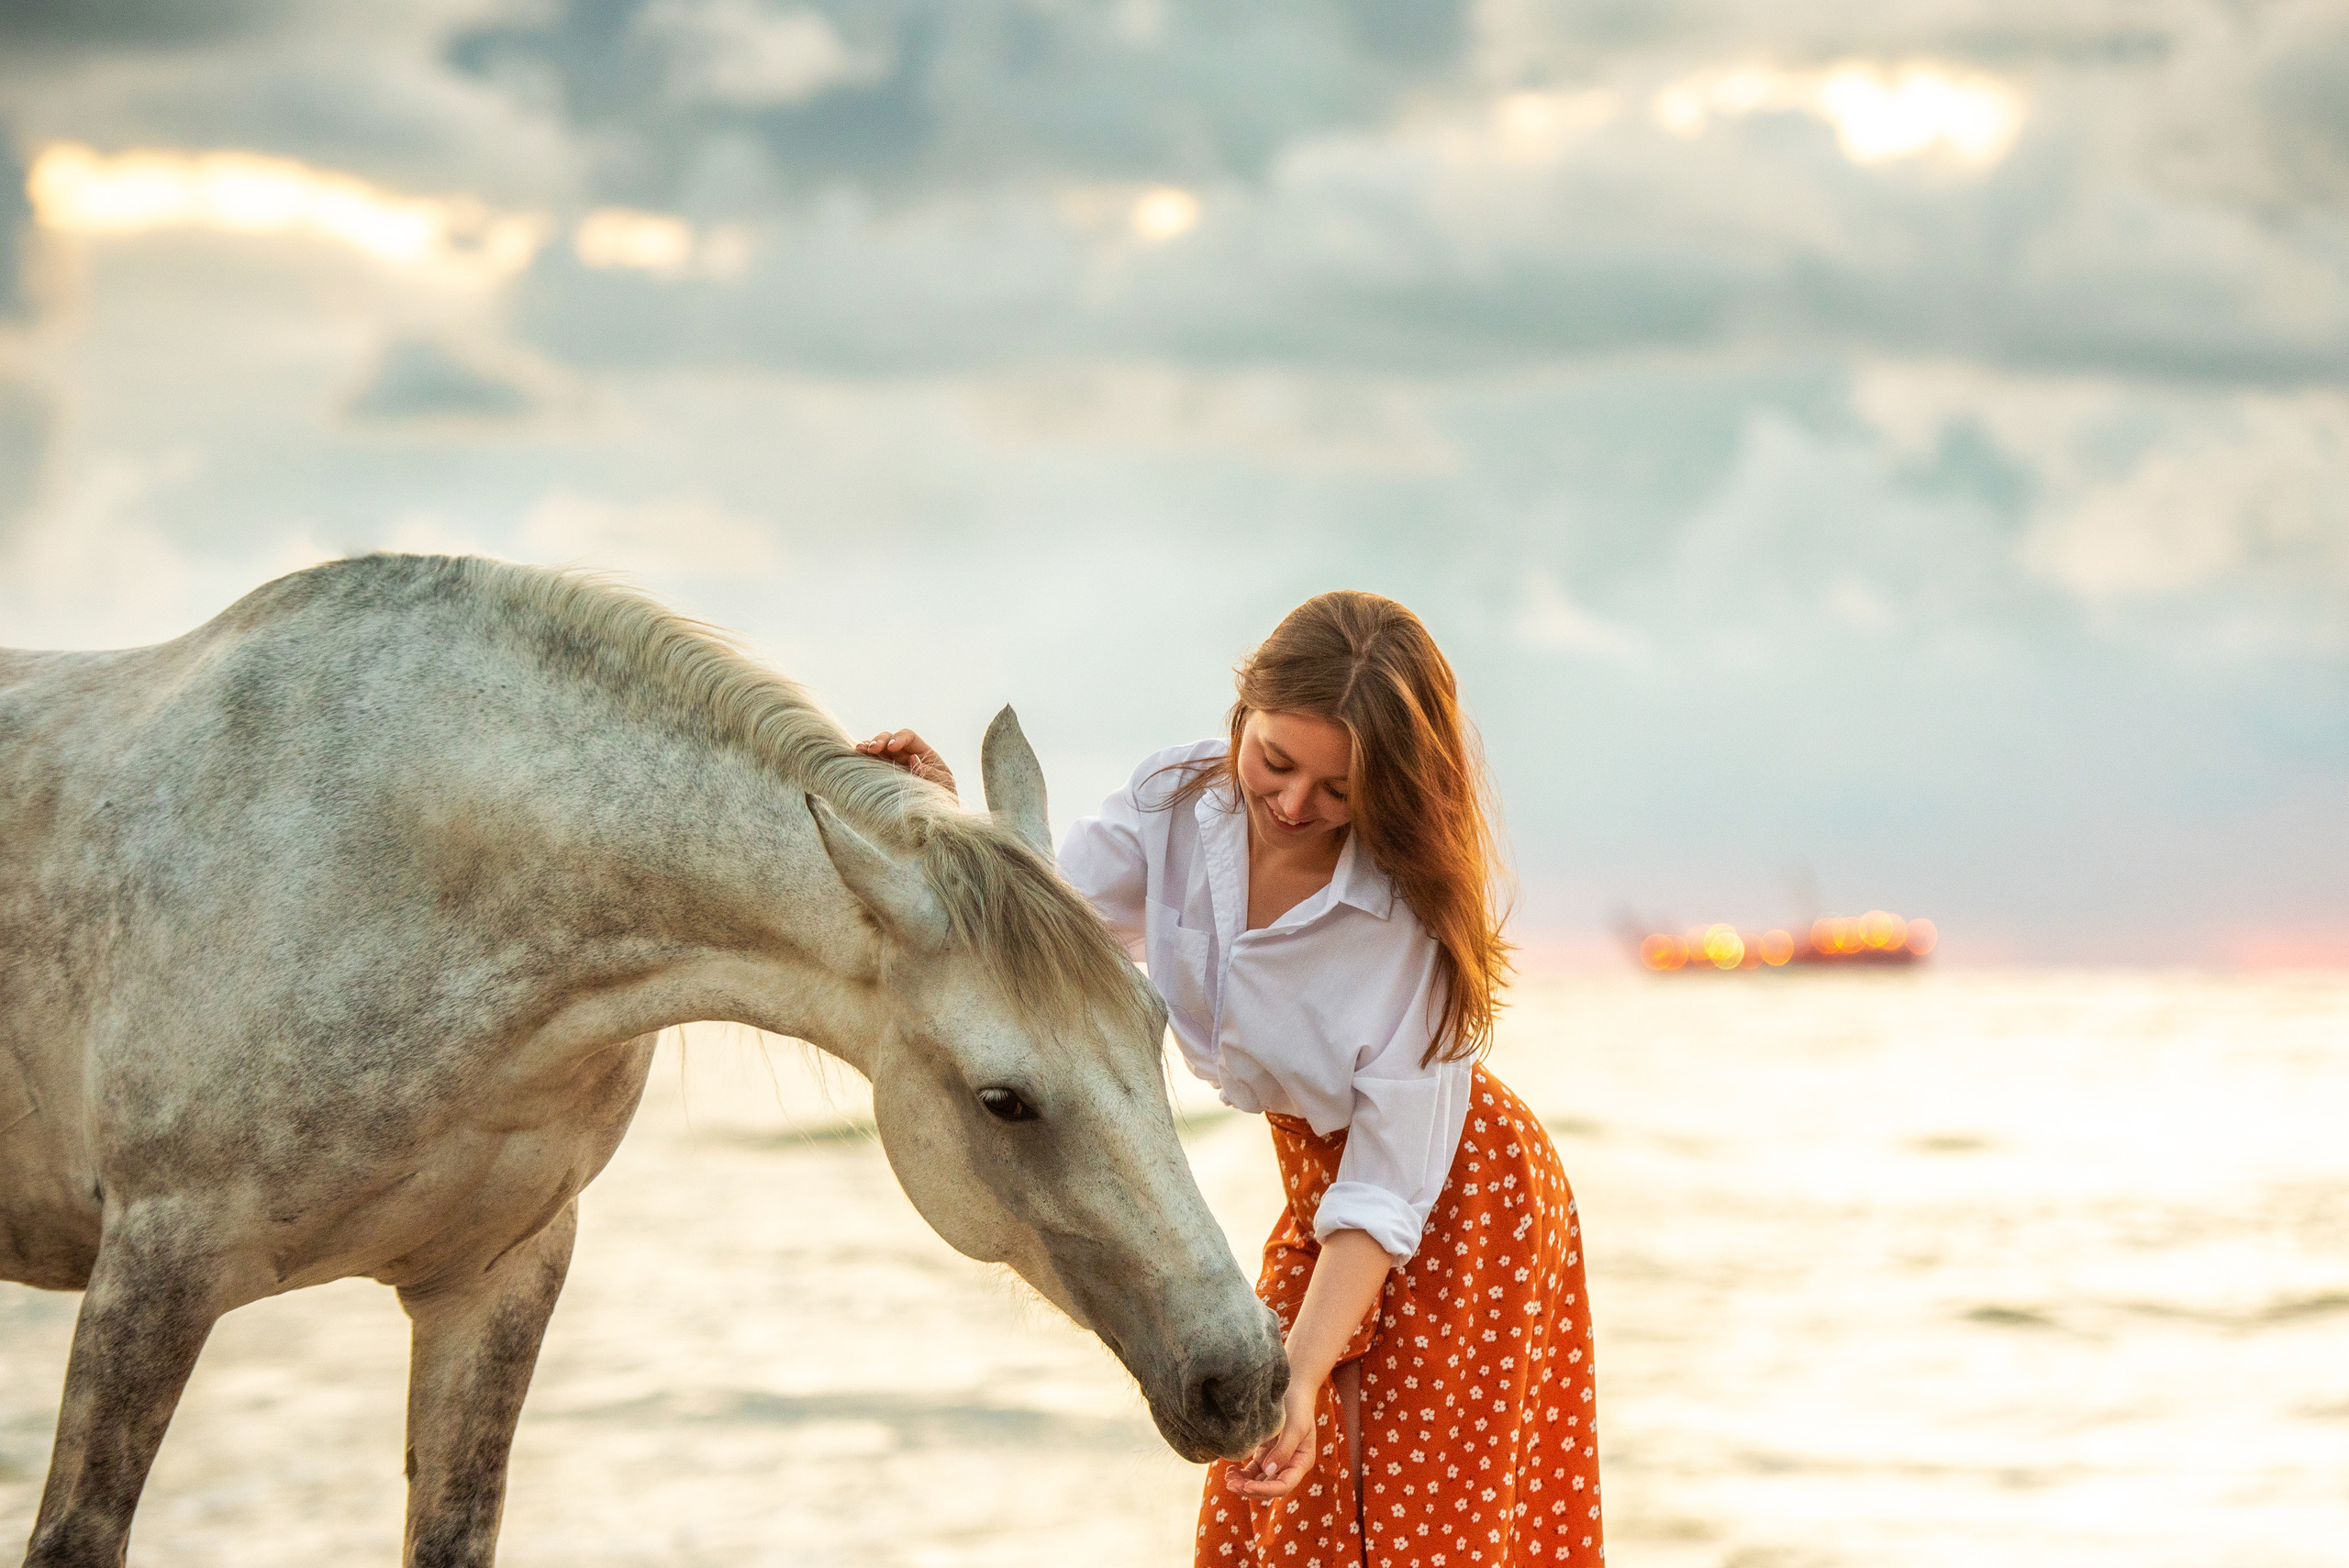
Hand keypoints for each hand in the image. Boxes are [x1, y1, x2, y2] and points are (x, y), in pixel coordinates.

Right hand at [855, 728, 956, 797]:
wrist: (937, 819)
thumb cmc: (943, 800)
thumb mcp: (942, 785)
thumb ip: (930, 772)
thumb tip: (914, 759)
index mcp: (925, 754)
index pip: (909, 737)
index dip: (899, 738)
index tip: (891, 747)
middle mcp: (907, 756)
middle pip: (890, 739)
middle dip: (880, 740)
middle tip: (871, 749)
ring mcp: (894, 766)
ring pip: (879, 750)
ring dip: (868, 747)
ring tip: (860, 749)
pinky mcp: (884, 777)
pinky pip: (873, 763)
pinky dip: (864, 759)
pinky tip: (857, 757)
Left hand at [1224, 1369, 1317, 1498]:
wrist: (1292, 1389)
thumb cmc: (1297, 1407)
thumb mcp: (1294, 1426)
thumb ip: (1284, 1450)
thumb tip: (1268, 1471)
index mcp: (1301, 1463)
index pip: (1284, 1485)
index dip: (1266, 1489)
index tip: (1248, 1486)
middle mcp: (1289, 1466)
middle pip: (1270, 1487)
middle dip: (1251, 1489)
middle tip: (1231, 1485)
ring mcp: (1276, 1461)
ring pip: (1259, 1481)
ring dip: (1244, 1484)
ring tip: (1228, 1478)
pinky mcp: (1265, 1454)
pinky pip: (1253, 1471)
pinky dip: (1243, 1474)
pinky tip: (1230, 1470)